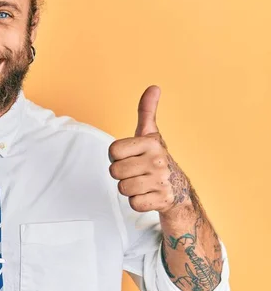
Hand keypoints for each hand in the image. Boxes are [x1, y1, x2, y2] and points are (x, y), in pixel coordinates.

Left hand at [108, 85, 191, 213]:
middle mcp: (157, 160)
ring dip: (129, 188)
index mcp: (150, 142)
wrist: (178, 189)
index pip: (112, 152)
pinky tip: (148, 195)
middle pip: (115, 171)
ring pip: (122, 188)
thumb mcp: (150, 134)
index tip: (130, 156)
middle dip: (122, 174)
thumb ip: (146, 111)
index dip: (117, 156)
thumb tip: (154, 87)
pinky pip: (133, 203)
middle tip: (136, 172)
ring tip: (142, 183)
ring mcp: (161, 181)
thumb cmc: (155, 159)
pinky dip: (138, 202)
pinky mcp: (162, 200)